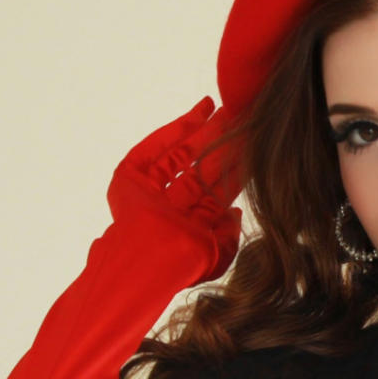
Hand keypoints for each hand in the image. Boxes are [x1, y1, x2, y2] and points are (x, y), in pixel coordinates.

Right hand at [106, 95, 246, 281]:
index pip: (216, 190)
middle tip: (240, 115)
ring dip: (204, 131)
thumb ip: (227, 235)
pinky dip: (176, 128)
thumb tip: (233, 212)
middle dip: (220, 143)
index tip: (249, 142)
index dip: (233, 166)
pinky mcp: (128, 179)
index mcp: (188, 227)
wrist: (144, 270)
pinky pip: (153, 148)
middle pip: (198, 167)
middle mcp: (167, 206)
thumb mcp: (215, 257)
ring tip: (224, 108)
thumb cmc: (180, 269)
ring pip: (180, 155)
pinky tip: (199, 111)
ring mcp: (147, 191)